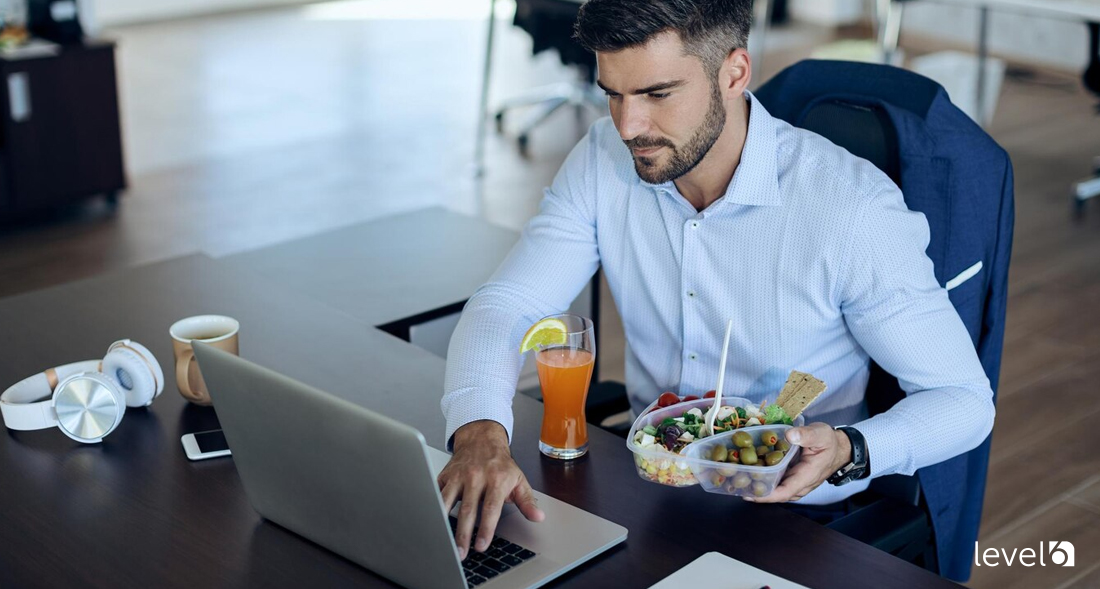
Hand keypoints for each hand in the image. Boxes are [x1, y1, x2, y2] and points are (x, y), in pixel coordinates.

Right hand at [438, 420, 544, 559]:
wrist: (481, 439)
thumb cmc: (500, 464)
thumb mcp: (519, 480)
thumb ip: (527, 501)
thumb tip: (538, 517)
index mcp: (497, 480)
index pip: (491, 508)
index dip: (486, 529)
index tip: (481, 546)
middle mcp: (476, 477)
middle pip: (468, 510)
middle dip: (463, 534)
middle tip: (461, 553)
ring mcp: (458, 476)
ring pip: (448, 502)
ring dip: (444, 524)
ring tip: (443, 542)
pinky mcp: (445, 476)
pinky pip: (436, 494)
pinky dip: (432, 508)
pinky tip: (431, 522)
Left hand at [745, 422, 850, 502]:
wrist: (838, 448)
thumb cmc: (829, 442)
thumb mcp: (820, 434)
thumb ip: (806, 435)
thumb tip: (789, 435)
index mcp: (807, 476)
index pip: (785, 491)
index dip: (767, 495)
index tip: (750, 493)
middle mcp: (800, 484)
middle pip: (776, 494)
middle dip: (756, 492)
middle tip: (735, 485)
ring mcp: (795, 482)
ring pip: (775, 490)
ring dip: (758, 487)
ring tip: (737, 481)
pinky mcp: (791, 477)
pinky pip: (777, 482)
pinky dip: (763, 479)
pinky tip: (749, 472)